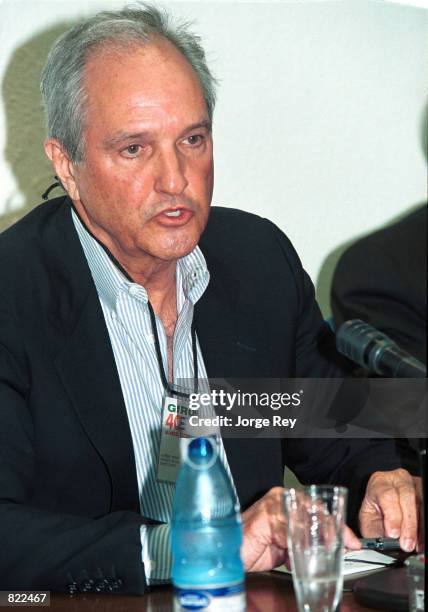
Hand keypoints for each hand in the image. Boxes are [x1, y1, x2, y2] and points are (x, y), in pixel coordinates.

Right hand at [241, 486, 360, 571]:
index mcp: (289, 502)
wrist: (229, 553)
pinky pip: (288, 529)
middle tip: (343, 547)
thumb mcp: (288, 547)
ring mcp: (273, 506)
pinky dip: (297, 544)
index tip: (353, 542)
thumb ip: (305, 544)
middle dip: (333, 531)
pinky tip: (297, 555)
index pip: (320, 510)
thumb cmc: (254, 548)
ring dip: (317, 539)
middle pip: (316, 511)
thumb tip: (332, 553)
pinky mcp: (265, 517)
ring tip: (323, 553)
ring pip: (305, 519)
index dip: (338, 527)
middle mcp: (282, 499)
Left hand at [359, 469, 421, 551]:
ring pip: (420, 502)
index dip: (392, 516)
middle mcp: (399, 479)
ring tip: (416, 545)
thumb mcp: (369, 518)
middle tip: (406, 544)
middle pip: (407, 497)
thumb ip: (374, 529)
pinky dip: (423, 526)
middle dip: (408, 524)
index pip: (387, 495)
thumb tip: (384, 542)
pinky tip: (421, 539)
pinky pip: (426, 507)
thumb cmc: (377, 509)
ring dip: (419, 526)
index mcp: (380, 482)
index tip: (393, 534)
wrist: (384, 501)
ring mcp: (414, 484)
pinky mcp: (424, 491)